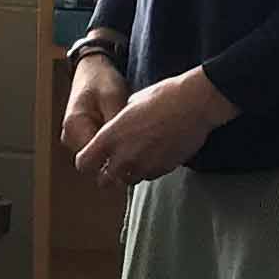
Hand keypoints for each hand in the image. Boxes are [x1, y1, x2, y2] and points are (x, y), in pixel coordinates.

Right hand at [58, 53, 125, 156]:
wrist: (92, 70)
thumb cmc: (101, 81)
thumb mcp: (113, 99)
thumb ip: (115, 126)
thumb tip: (125, 149)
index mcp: (74, 126)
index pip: (93, 159)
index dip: (115, 160)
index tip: (134, 153)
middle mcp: (70, 137)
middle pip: (94, 162)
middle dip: (115, 156)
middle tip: (136, 144)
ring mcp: (74, 139)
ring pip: (96, 158)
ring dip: (113, 152)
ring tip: (131, 137)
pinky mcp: (82, 138)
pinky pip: (98, 151)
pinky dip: (111, 146)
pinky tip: (124, 136)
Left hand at [72, 70, 232, 189]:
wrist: (194, 104)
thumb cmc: (163, 97)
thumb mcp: (131, 103)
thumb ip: (119, 122)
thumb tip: (118, 126)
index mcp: (110, 137)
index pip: (83, 164)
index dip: (87, 162)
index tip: (94, 157)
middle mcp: (124, 156)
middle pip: (104, 181)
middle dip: (107, 175)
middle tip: (114, 164)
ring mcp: (144, 165)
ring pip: (128, 181)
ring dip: (129, 173)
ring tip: (138, 156)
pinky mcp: (163, 169)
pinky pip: (149, 176)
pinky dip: (149, 170)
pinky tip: (156, 154)